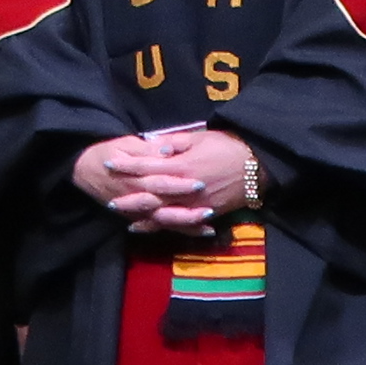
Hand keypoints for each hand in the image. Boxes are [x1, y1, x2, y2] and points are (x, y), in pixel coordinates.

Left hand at [72, 130, 253, 235]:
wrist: (257, 166)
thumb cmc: (227, 146)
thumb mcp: (199, 137)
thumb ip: (174, 142)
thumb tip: (154, 146)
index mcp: (181, 166)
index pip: (147, 166)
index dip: (127, 165)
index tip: (108, 163)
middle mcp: (185, 188)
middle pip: (150, 194)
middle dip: (129, 196)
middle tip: (108, 198)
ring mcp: (194, 204)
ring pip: (162, 212)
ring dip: (141, 214)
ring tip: (123, 215)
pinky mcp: (205, 213)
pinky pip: (179, 223)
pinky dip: (163, 226)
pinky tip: (148, 227)